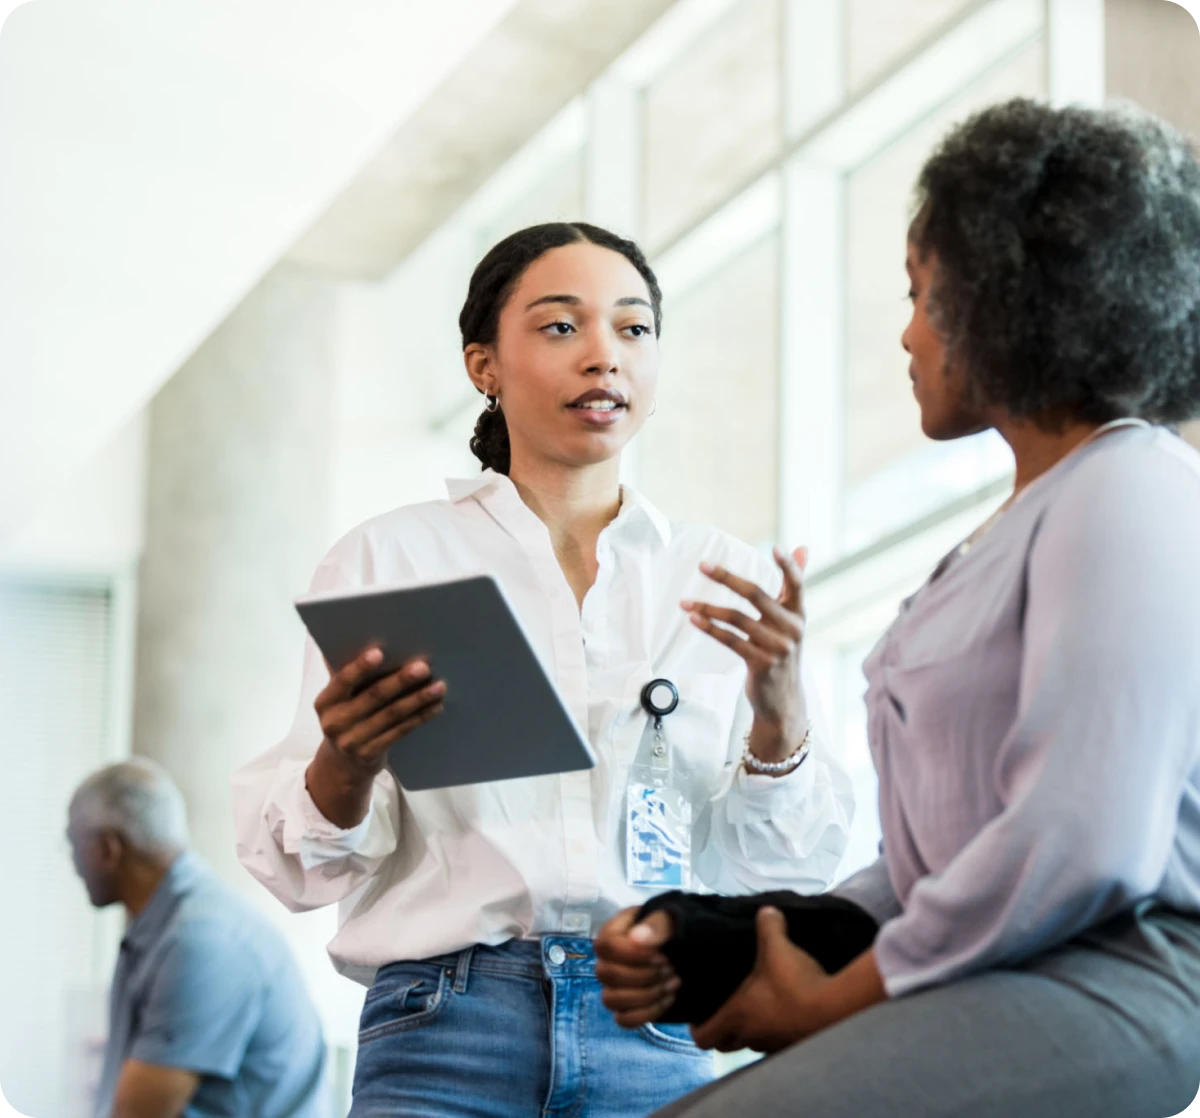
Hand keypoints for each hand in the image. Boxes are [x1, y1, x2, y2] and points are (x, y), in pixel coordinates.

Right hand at [305, 647, 445, 826]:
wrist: (342, 764)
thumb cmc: (346, 716)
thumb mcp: (340, 698)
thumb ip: (349, 674)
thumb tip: (363, 635)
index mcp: (326, 701)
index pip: (342, 680)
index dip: (360, 666)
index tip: (380, 651)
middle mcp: (335, 722)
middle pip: (373, 697)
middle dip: (400, 680)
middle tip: (423, 666)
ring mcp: (352, 741)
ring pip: (391, 715)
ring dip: (418, 699)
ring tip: (439, 686)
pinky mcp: (370, 754)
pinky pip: (400, 731)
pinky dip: (420, 717)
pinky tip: (436, 706)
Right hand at [594, 907, 679, 1027]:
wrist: (688, 950)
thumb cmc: (675, 930)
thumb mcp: (672, 919)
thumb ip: (657, 924)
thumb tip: (636, 937)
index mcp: (613, 932)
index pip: (605, 945)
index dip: (631, 954)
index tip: (660, 954)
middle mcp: (607, 960)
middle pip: (606, 974)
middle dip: (643, 975)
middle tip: (669, 968)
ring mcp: (613, 986)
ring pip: (611, 1000)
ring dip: (647, 995)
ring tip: (673, 983)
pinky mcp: (624, 1007)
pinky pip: (624, 1020)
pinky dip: (648, 1013)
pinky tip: (669, 999)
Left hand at [682, 546, 808, 762]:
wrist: (783, 701)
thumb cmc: (783, 652)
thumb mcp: (792, 620)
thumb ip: (793, 585)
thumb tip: (800, 547)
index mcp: (799, 614)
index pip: (797, 584)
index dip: (788, 567)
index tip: (775, 548)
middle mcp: (792, 629)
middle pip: (756, 594)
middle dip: (726, 578)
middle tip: (702, 565)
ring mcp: (777, 648)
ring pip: (737, 619)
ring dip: (707, 607)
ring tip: (685, 602)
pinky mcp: (761, 664)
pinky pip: (730, 640)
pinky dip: (710, 628)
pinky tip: (694, 619)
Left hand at [690, 906, 828, 1053]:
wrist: (835, 1009)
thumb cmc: (794, 982)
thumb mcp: (777, 946)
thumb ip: (768, 925)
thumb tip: (766, 910)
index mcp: (737, 1016)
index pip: (703, 1038)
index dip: (697, 1028)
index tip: (698, 1016)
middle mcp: (751, 1037)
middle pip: (726, 1044)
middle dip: (723, 1031)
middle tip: (726, 1010)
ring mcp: (774, 1046)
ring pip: (752, 1043)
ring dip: (751, 1031)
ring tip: (756, 1008)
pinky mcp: (795, 1047)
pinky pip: (776, 1044)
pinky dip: (775, 1032)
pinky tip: (783, 1013)